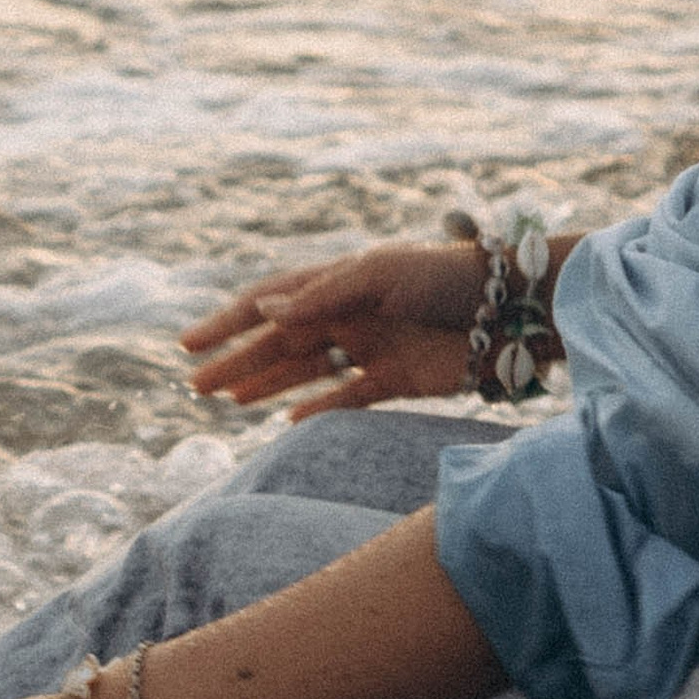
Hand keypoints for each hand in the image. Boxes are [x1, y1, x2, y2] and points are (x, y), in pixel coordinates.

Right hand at [182, 239, 485, 418]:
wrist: (510, 308)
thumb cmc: (444, 277)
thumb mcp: (378, 276)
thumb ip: (321, 296)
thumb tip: (263, 311)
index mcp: (337, 282)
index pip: (268, 302)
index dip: (226, 323)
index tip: (187, 345)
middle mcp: (347, 314)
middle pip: (277, 341)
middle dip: (235, 362)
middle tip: (194, 386)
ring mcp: (369, 347)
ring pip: (303, 371)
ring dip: (264, 384)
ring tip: (227, 402)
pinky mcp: (396, 378)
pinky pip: (346, 398)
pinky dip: (316, 410)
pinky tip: (286, 423)